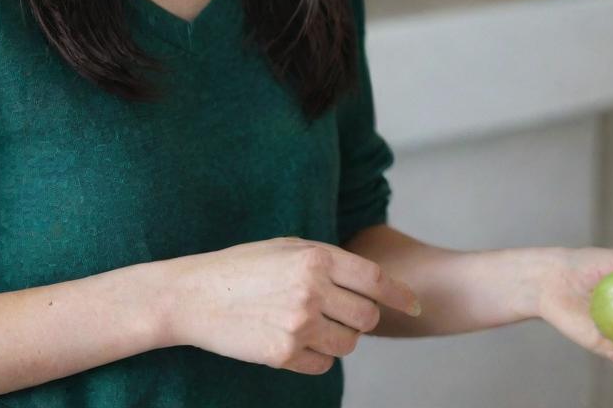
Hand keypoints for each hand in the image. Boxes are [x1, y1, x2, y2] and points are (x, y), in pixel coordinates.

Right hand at [166, 235, 420, 373]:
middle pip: (367, 317)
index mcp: (315, 257)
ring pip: (348, 345)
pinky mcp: (283, 354)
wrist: (195, 295)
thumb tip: (369, 283)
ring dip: (339, 338)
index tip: (416, 306)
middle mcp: (311, 290)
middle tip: (342, 312)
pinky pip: (323, 365)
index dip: (400, 295)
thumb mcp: (287, 247)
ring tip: (312, 323)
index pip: (375, 280)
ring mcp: (298, 325)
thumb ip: (328, 261)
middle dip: (362, 318)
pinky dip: (317, 357)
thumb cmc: (243, 266)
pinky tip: (294, 339)